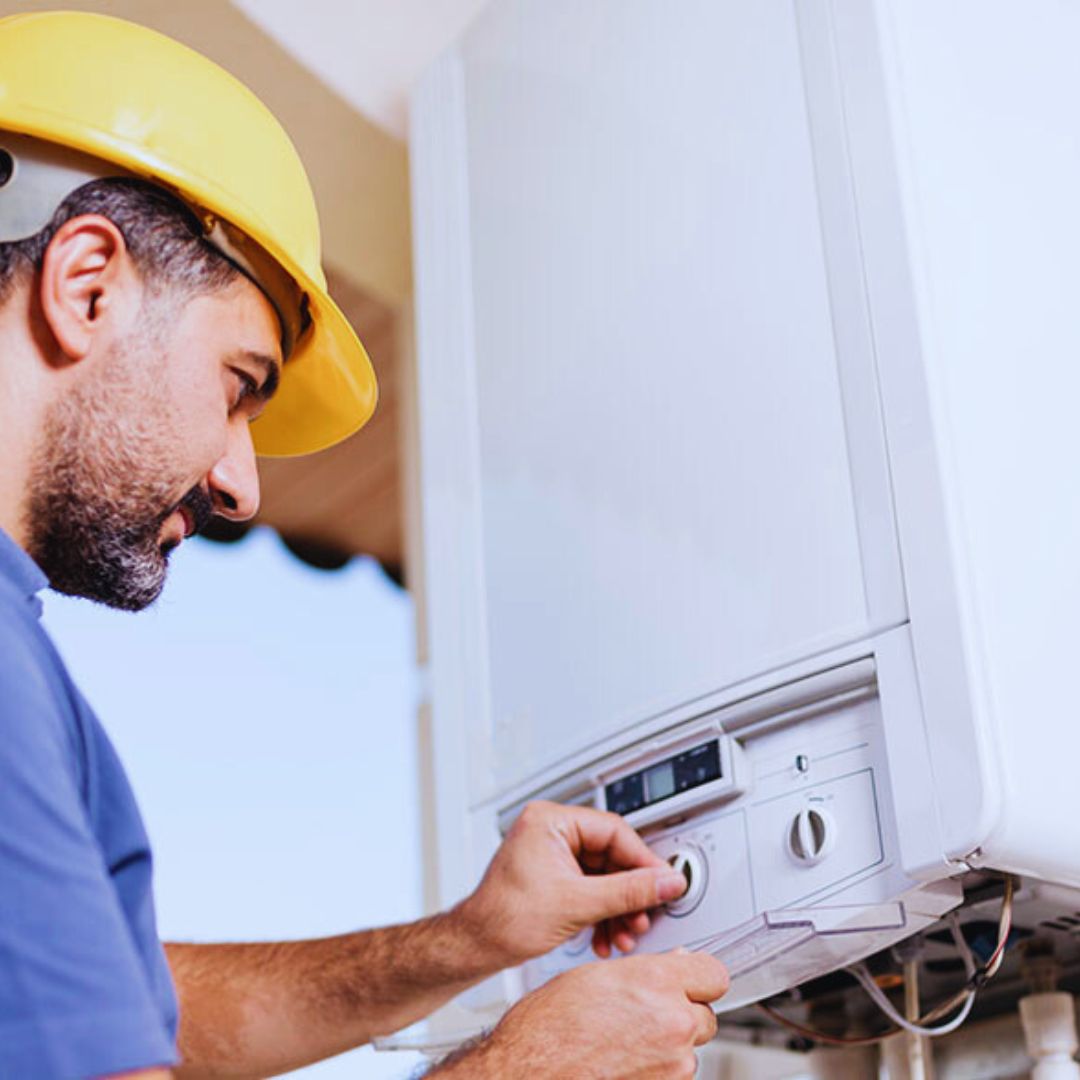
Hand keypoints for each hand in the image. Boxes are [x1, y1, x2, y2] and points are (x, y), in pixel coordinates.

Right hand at [436, 952, 728, 1079]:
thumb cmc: (548, 1026)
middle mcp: (672, 1024)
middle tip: (648, 1010)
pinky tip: (624, 1059)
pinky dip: (657, 1068)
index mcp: (656, 983)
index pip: (714, 973)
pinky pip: (674, 1075)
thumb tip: (674, 967)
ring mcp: (672, 1066)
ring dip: (669, 1042)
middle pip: (706, 1014)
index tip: (691, 977)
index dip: (700, 975)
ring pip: (690, 1047)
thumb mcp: (597, 976)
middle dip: (683, 1010)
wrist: (527, 1072)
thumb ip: (646, 970)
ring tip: (626, 1038)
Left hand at [455, 801, 688, 967]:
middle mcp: (551, 831)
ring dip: (619, 908)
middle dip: (629, 894)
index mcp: (550, 820)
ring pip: (604, 876)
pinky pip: (590, 888)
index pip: (614, 831)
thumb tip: (667, 881)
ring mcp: (551, 854)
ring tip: (626, 934)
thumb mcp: (578, 904)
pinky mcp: (553, 876)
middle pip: (611, 856)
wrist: (475, 947)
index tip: (665, 883)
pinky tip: (607, 937)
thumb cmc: (504, 918)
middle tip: (644, 915)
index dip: (643, 861)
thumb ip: (629, 891)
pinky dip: (602, 913)